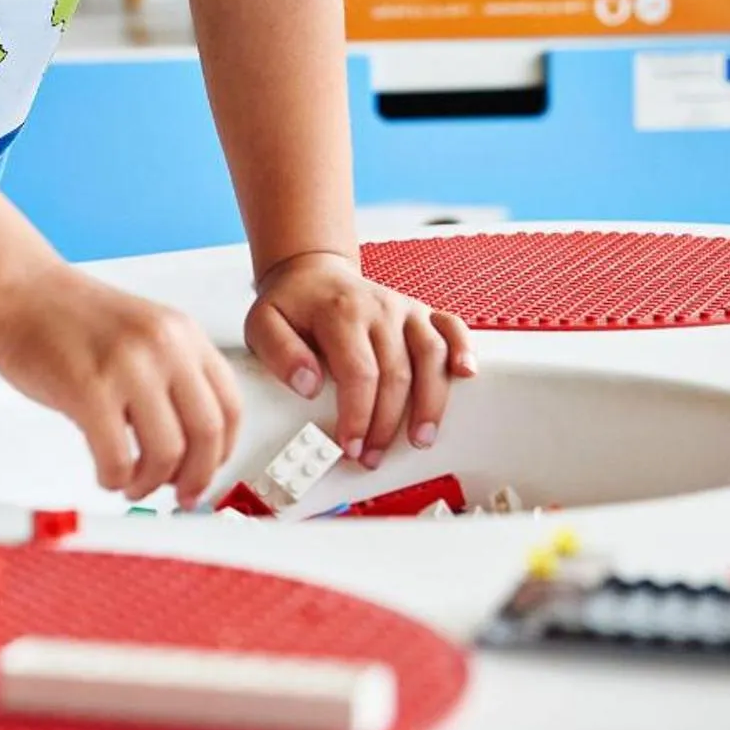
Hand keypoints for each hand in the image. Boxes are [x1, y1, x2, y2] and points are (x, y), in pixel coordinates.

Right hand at [0, 270, 242, 508]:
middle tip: (180, 494)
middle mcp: (164, 346)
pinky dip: (115, 479)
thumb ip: (172, 377)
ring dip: (151, 483)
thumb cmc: (69, 318)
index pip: (230, 406)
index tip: (209, 471)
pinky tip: (106, 474)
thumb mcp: (142, 333)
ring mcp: (128, 367)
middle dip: (196, 478)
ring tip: (132, 483)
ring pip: (167, 453)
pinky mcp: (89, 389)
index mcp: (183, 334)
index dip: (224, 452)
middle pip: (207, 434)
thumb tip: (191, 446)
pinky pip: (118, 458)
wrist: (19, 291)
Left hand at [245, 250, 476, 467]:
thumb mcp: (263, 324)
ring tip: (421, 438)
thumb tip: (308, 384)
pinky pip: (451, 327)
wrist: (312, 273)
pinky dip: (464, 349)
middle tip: (372, 456)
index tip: (350, 446)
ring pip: (431, 355)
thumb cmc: (291, 305)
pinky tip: (466, 375)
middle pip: (397, 373)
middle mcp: (378, 308)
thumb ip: (279, 353)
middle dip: (387, 423)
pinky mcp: (421, 312)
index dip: (359, 415)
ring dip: (432, 401)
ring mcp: (403, 309)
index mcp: (340, 313)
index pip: (359, 372)